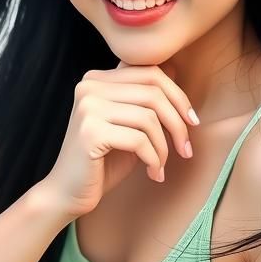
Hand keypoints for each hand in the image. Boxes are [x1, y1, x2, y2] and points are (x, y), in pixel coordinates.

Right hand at [42, 59, 198, 219]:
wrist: (68, 193)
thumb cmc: (102, 161)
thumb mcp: (129, 125)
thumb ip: (143, 98)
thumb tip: (174, 68)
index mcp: (97, 79)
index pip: (151, 72)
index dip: (179, 97)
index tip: (192, 122)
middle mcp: (89, 86)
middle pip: (153, 93)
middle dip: (178, 123)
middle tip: (186, 150)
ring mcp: (88, 108)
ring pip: (149, 118)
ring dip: (164, 147)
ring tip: (162, 166)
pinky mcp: (90, 132)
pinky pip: (139, 140)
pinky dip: (153, 160)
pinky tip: (153, 174)